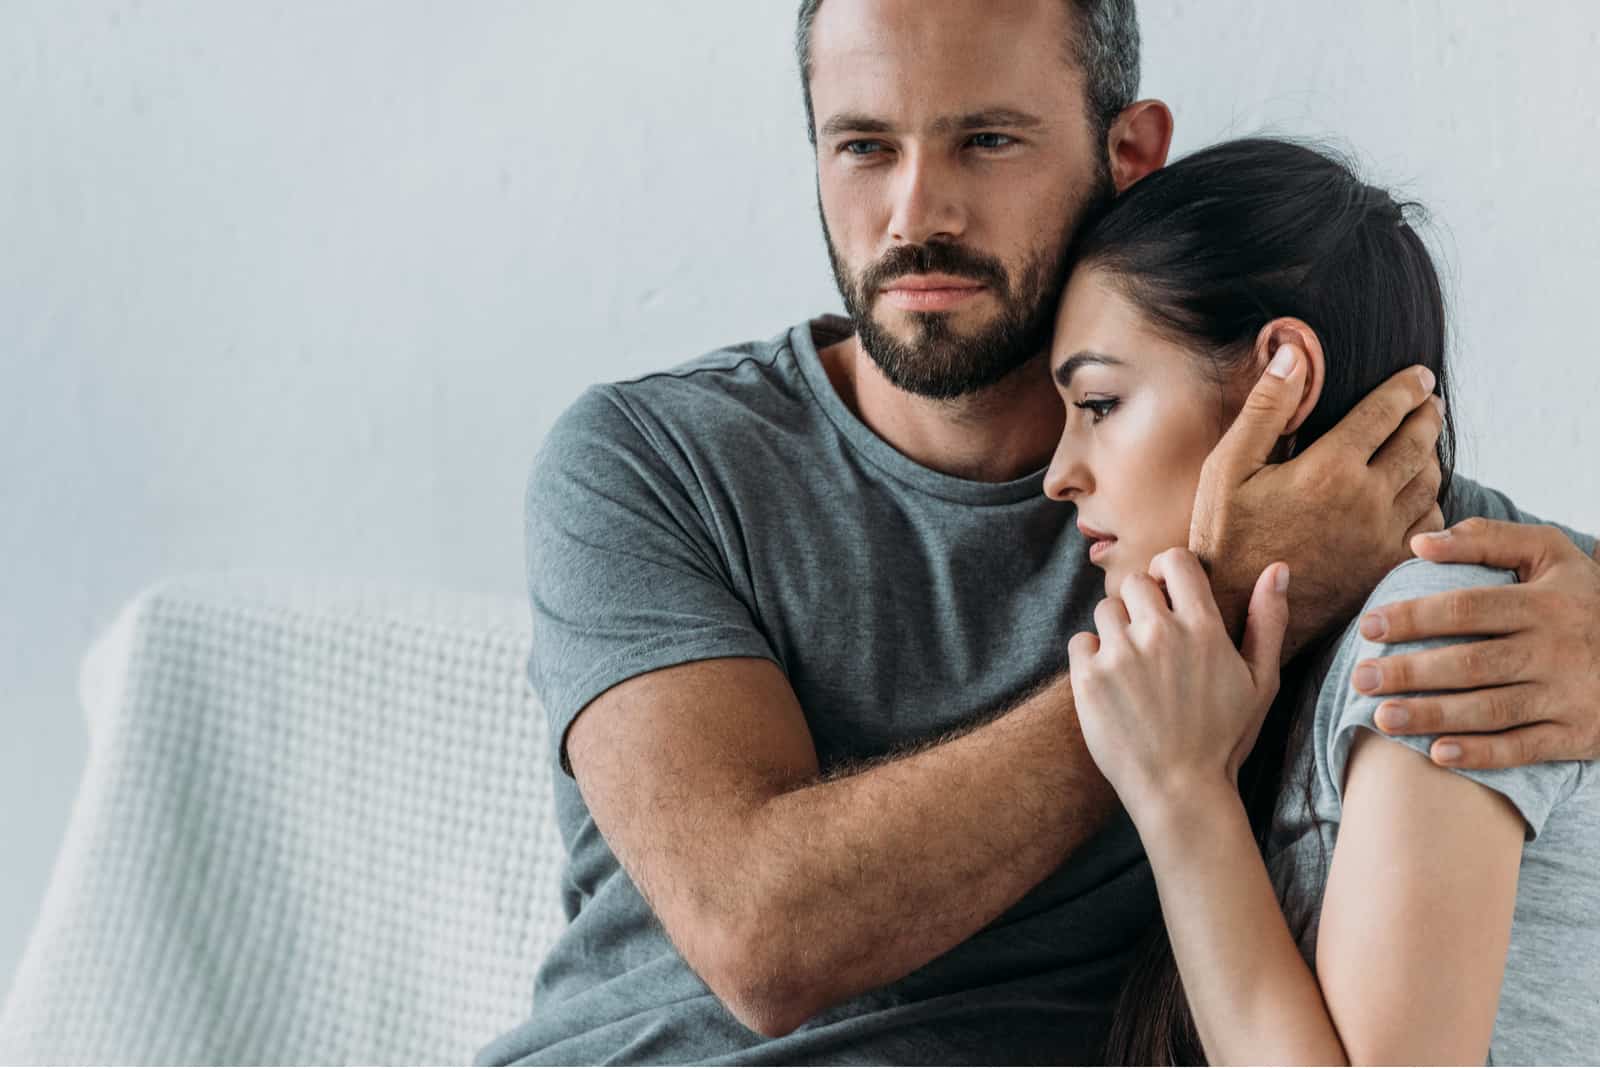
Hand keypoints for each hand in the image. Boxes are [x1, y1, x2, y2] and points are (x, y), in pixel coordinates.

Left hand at [1067, 548, 1290, 820]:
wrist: (1180, 791)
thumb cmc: (1224, 738)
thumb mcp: (1261, 682)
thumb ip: (1268, 621)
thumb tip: (1277, 568)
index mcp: (1202, 628)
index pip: (1173, 561)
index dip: (1167, 572)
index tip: (1167, 594)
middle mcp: (1159, 634)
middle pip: (1134, 582)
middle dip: (1140, 603)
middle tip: (1150, 640)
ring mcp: (1120, 655)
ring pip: (1105, 610)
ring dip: (1115, 630)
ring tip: (1132, 668)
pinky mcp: (1088, 678)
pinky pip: (1080, 641)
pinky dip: (1090, 657)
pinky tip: (1111, 685)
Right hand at [1189, 347, 1443, 656]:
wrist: (1237, 612)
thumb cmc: (1225, 537)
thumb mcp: (1228, 468)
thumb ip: (1265, 408)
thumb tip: (1294, 354)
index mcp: (1330, 468)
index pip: (1387, 411)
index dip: (1408, 387)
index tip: (1420, 375)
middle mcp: (1367, 501)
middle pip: (1419, 443)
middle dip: (1428, 416)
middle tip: (1430, 403)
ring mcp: (1383, 538)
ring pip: (1430, 483)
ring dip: (1432, 456)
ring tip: (1425, 444)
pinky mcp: (1387, 569)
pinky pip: (1431, 528)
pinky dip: (1431, 504)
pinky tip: (1417, 497)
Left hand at [1349, 518, 1599, 767]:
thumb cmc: (1581, 599)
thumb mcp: (1550, 555)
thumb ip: (1486, 541)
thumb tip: (1419, 542)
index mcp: (1543, 603)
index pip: (1466, 609)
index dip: (1414, 617)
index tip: (1368, 627)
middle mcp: (1555, 649)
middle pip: (1470, 663)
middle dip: (1410, 672)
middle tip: (1360, 678)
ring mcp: (1567, 695)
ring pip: (1490, 709)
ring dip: (1433, 716)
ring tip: (1381, 718)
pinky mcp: (1577, 734)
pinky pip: (1524, 748)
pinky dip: (1481, 754)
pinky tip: (1438, 754)